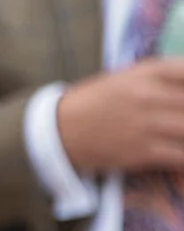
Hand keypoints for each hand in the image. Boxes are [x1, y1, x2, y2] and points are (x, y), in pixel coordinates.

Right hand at [56, 61, 183, 173]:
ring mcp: (147, 125)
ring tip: (180, 134)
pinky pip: (180, 156)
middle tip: (180, 119)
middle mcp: (150, 96)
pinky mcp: (142, 152)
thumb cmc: (96, 101)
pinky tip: (183, 158)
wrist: (58, 131)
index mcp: (149, 72)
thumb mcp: (129, 76)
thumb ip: (163, 76)